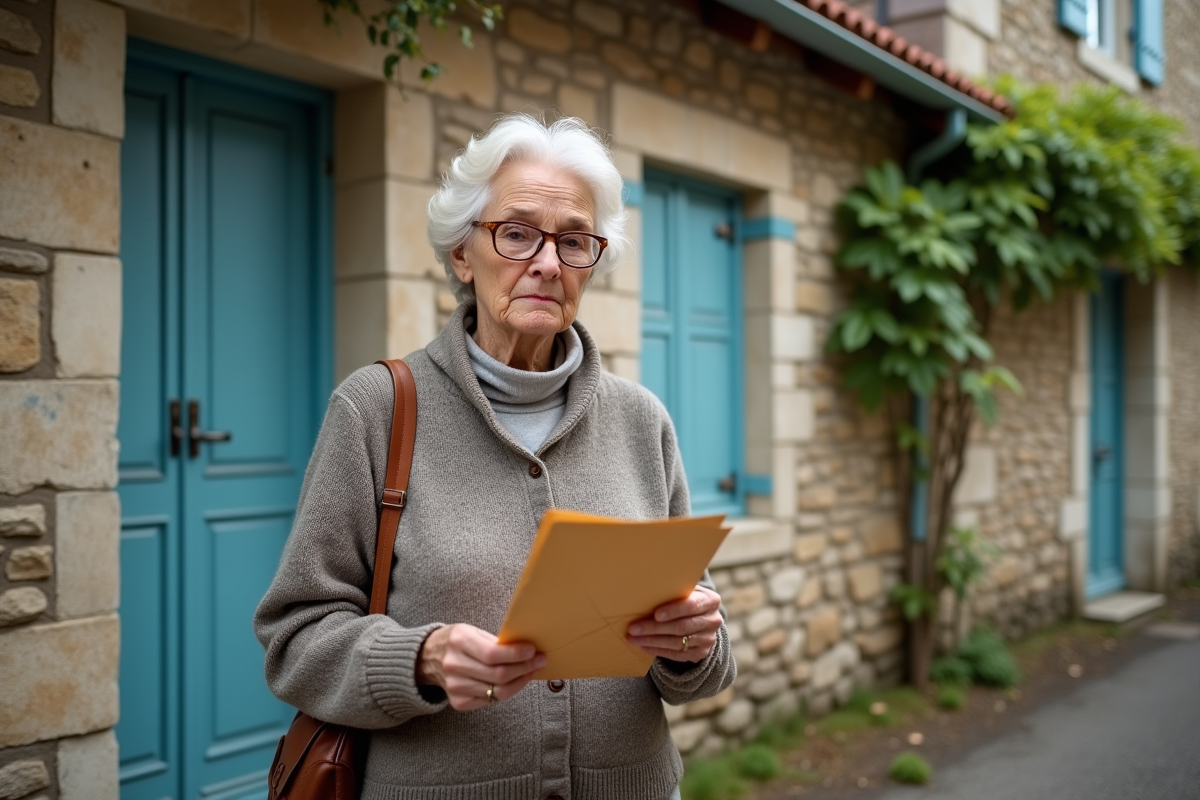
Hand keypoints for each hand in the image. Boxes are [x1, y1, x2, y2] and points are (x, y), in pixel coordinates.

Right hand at [416, 624, 545, 710]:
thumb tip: (527, 650)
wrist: (428, 658)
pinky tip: (515, 681)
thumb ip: (495, 641)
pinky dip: (507, 691)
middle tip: (540, 661)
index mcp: (458, 642)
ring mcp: (455, 687)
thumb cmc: (457, 641)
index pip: (493, 654)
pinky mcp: (458, 702)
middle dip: (525, 668)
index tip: (533, 651)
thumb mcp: (472, 631)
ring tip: (531, 671)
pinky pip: (491, 700)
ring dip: (520, 681)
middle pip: (498, 675)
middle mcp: (454, 666)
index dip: (516, 655)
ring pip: (498, 691)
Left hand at [626, 586, 722, 662]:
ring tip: (633, 638)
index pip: (691, 606)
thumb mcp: (686, 590)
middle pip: (681, 627)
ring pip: (677, 642)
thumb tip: (645, 588)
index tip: (655, 614)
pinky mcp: (700, 653)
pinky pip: (676, 654)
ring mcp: (707, 639)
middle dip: (654, 628)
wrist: (702, 618)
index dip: (673, 611)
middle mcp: (713, 621)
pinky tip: (643, 646)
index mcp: (710, 601)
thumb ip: (673, 589)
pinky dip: (658, 650)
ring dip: (652, 641)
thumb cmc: (686, 599)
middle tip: (633, 628)